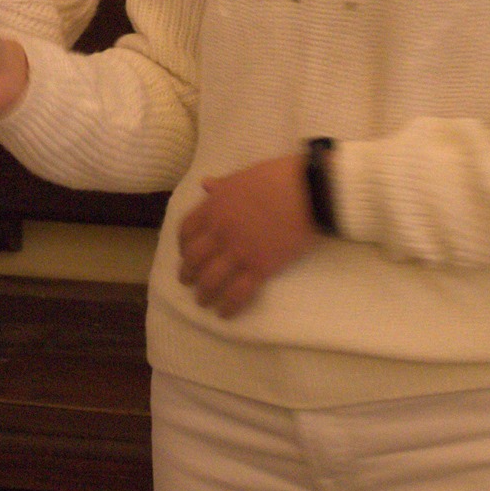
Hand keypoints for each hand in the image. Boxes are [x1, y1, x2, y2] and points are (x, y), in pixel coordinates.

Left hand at [177, 156, 317, 317]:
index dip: (182, 245)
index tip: (184, 253)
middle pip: (194, 258)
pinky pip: (238, 293)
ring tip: (202, 301)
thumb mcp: (242, 176)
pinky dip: (228, 306)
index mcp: (214, 207)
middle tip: (187, 282)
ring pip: (210, 279)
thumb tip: (205, 184)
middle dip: (187, 273)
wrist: (307, 191)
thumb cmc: (278, 177)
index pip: (186, 230)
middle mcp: (220, 231)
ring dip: (203, 294)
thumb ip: (222, 186)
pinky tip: (224, 314)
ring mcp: (238, 251)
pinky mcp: (260, 267)